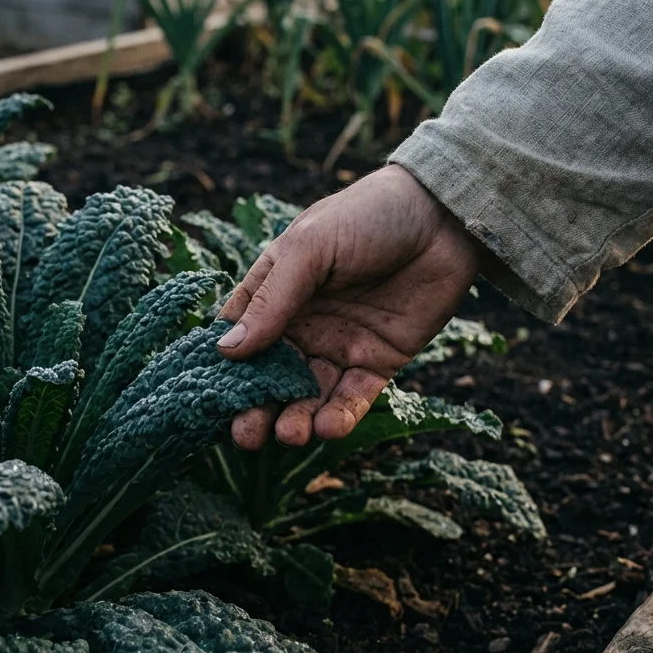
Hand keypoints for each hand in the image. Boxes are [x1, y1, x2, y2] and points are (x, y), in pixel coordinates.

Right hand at [216, 164, 484, 449]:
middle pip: (269, 378)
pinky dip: (340, 416)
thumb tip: (226, 350)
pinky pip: (353, 397)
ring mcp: (339, 345)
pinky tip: (328, 428)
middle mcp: (302, 325)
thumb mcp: (310, 248)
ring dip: (296, 419)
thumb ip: (271, 300)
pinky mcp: (378, 362)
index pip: (238, 338)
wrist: (443, 216)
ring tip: (290, 435)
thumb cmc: (367, 216)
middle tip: (246, 436)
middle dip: (256, 409)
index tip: (209, 400)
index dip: (223, 370)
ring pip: (308, 395)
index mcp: (275, 293)